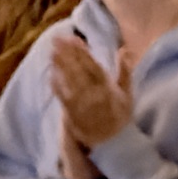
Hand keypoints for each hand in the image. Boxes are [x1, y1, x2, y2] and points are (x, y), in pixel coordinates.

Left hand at [45, 39, 131, 154]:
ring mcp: (83, 104)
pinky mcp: (72, 112)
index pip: (94, 66)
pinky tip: (50, 72)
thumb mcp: (127, 93)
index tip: (74, 38)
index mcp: (109, 89)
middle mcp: (96, 95)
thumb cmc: (118, 113)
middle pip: (79, 71)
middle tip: (56, 38)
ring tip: (51, 50)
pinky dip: (56, 84)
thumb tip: (124, 49)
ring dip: (60, 65)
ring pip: (69, 81)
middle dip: (67, 54)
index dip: (83, 52)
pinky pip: (62, 96)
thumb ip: (125, 71)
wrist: (111, 140)